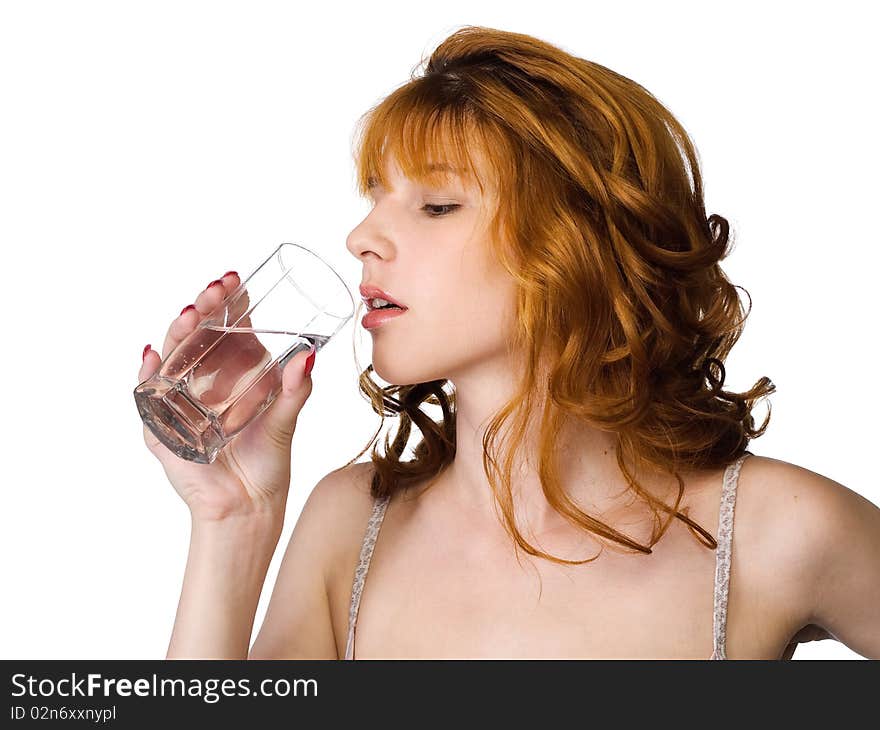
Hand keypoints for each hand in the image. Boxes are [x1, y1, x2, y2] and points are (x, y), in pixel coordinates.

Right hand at [136, 272, 316, 522]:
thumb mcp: (286, 420)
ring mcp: (179, 398)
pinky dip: (147, 373)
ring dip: (178, 332)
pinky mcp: (161, 424)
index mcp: (234, 369)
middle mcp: (204, 378)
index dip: (228, 301)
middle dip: (204, 307)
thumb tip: (310, 354)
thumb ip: (296, 389)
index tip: (235, 279)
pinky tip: (153, 356)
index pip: (227, 325)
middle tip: (215, 291)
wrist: (248, 505)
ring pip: (172, 355)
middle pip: (197, 333)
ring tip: (190, 314)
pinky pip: (147, 394)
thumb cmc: (268, 462)